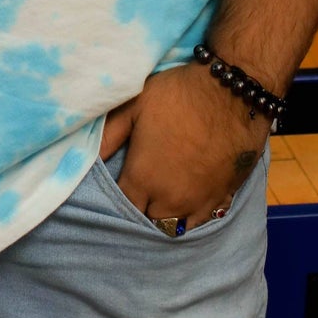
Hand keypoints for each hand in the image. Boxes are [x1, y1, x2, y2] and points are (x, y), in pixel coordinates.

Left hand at [100, 64, 268, 228]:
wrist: (230, 93)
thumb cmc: (177, 95)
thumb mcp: (134, 106)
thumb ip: (108, 136)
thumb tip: (86, 160)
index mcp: (144, 178)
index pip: (124, 207)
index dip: (119, 201)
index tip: (121, 187)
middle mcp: (170, 199)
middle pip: (150, 219)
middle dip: (143, 208)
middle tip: (142, 190)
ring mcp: (199, 202)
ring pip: (177, 224)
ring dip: (168, 215)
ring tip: (164, 199)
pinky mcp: (223, 197)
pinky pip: (204, 219)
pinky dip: (194, 214)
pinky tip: (190, 200)